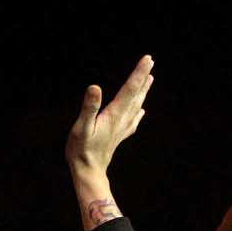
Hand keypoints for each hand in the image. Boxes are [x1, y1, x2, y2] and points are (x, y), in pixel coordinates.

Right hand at [66, 55, 152, 230]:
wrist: (88, 171)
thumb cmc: (82, 150)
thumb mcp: (81, 127)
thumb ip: (89, 107)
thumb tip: (95, 87)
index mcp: (115, 114)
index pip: (130, 89)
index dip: (138, 73)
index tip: (147, 59)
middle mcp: (122, 119)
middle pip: (136, 94)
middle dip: (143, 77)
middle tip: (150, 63)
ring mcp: (122, 128)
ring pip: (136, 105)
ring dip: (143, 91)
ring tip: (149, 79)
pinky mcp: (118, 135)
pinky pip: (133, 120)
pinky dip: (138, 111)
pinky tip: (140, 111)